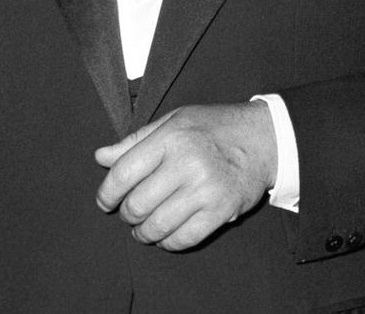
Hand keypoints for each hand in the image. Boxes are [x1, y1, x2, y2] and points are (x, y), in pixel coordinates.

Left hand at [93, 102, 276, 250]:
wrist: (263, 139)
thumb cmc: (212, 127)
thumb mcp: (171, 121)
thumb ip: (135, 141)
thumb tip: (101, 157)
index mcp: (169, 139)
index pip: (125, 171)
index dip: (108, 191)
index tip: (103, 201)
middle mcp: (186, 164)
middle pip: (139, 202)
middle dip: (126, 214)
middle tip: (126, 214)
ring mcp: (205, 190)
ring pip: (160, 224)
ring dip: (144, 233)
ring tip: (141, 230)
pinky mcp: (222, 211)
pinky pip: (186, 237)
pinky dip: (169, 243)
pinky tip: (164, 238)